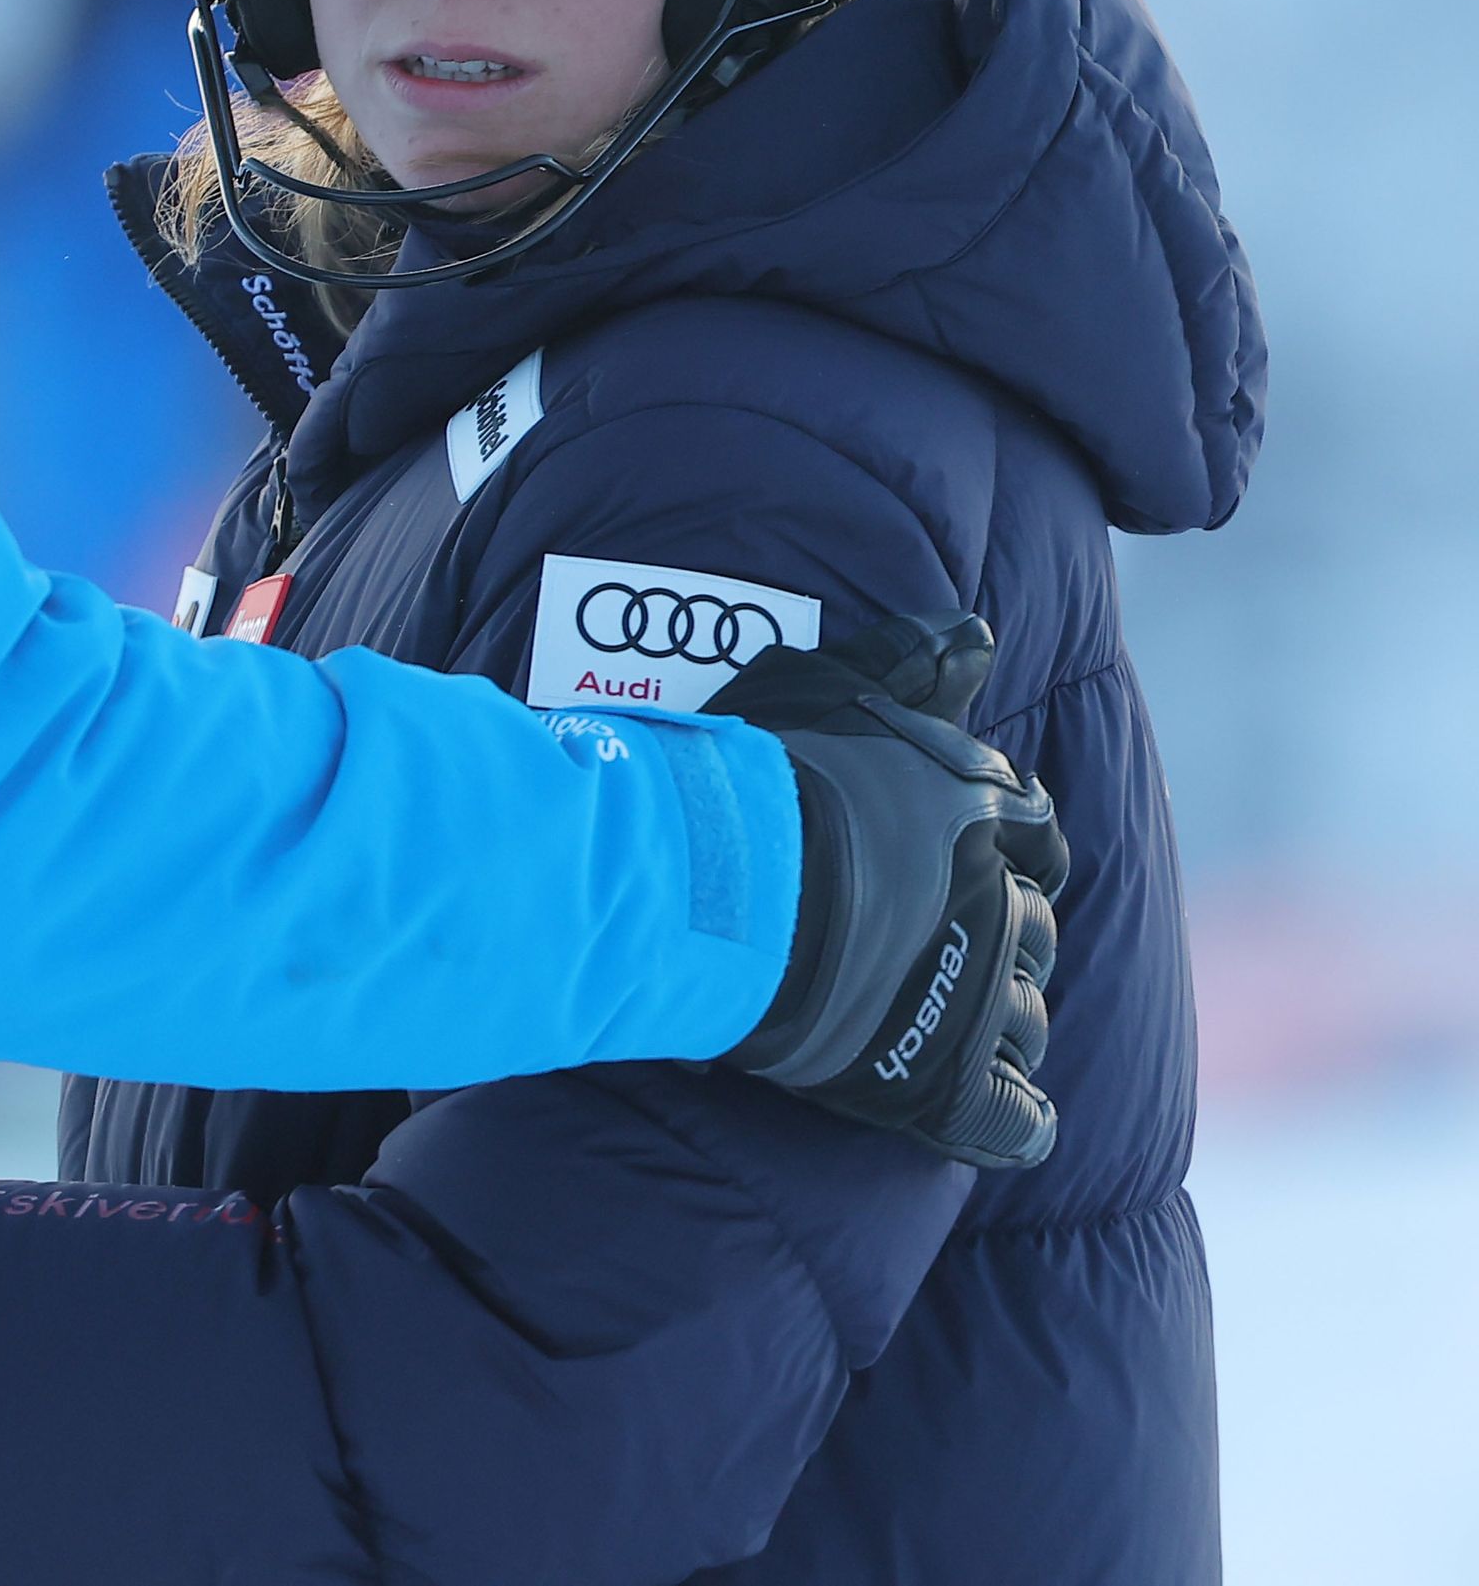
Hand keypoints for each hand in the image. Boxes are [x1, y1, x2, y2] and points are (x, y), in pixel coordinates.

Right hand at [710, 611, 1067, 1168]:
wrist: (716, 886)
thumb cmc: (758, 778)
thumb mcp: (828, 686)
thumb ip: (909, 658)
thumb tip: (980, 631)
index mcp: (979, 813)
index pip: (1036, 831)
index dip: (1022, 845)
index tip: (1000, 854)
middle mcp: (997, 902)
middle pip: (1036, 928)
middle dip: (1013, 934)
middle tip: (967, 940)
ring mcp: (975, 996)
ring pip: (1028, 1019)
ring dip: (1007, 1019)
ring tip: (966, 1023)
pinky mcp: (941, 1080)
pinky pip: (1012, 1120)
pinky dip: (1017, 1122)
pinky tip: (1011, 1120)